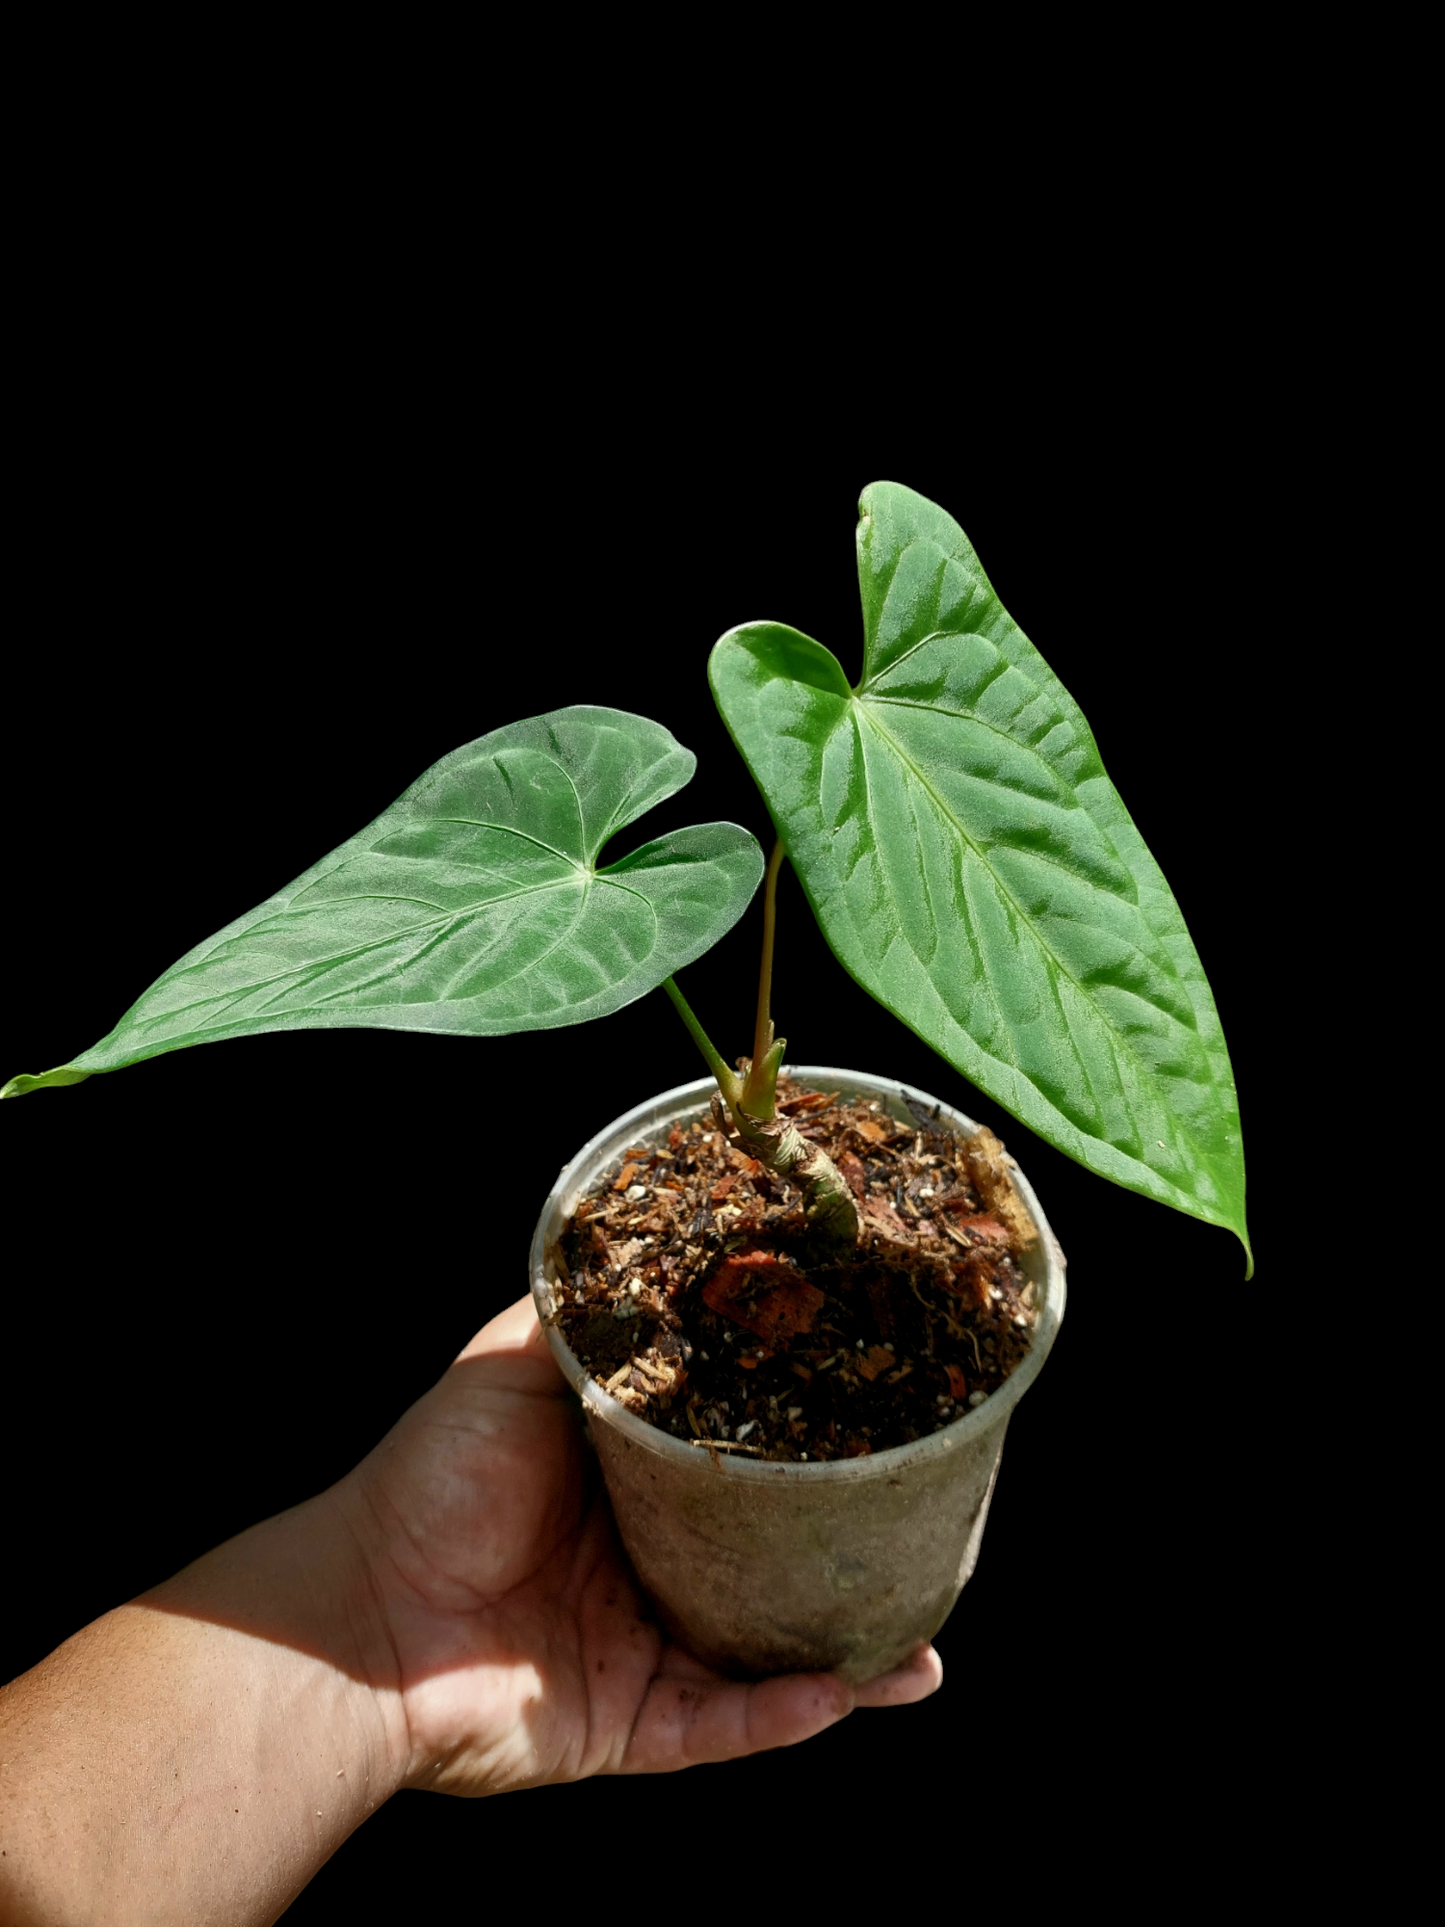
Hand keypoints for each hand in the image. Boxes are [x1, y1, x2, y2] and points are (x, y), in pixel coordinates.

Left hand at [336, 1296, 941, 1793]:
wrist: (354, 1621)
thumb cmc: (428, 1482)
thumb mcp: (513, 1368)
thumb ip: (585, 1321)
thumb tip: (647, 1238)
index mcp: (626, 1487)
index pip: (734, 1466)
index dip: (802, 1451)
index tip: (873, 1418)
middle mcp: (645, 1567)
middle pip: (768, 1567)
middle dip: (847, 1565)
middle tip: (928, 1539)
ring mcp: (640, 1650)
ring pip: (766, 1659)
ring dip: (847, 1661)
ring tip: (922, 1652)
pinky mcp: (628, 1726)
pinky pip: (721, 1728)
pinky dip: (781, 1715)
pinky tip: (843, 1692)